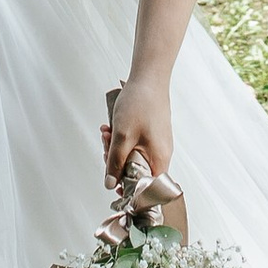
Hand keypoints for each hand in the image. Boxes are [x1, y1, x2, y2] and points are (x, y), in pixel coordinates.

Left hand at [104, 75, 174, 202]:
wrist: (149, 78)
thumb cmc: (140, 104)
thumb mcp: (122, 137)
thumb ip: (115, 163)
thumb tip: (110, 185)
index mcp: (159, 160)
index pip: (145, 189)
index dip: (127, 189)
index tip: (112, 181)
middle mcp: (161, 155)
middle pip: (135, 173)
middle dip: (116, 162)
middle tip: (106, 146)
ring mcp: (157, 144)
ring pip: (132, 157)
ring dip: (116, 148)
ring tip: (107, 132)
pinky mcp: (152, 135)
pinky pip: (135, 145)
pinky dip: (122, 139)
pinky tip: (112, 127)